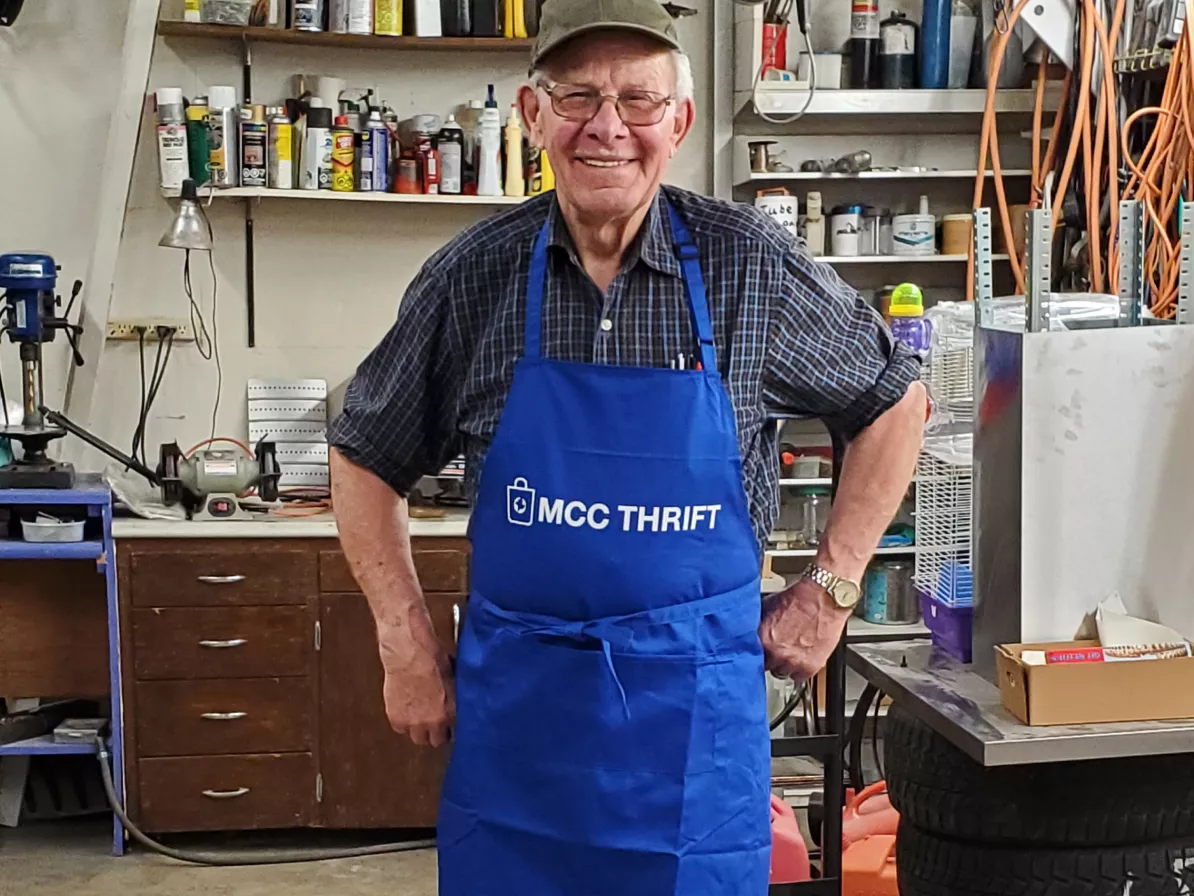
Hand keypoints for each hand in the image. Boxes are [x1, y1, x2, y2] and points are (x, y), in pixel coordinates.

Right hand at [378, 607, 455, 746]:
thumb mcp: (454, 680)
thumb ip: (456, 699)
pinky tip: (406, 710)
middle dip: (436, 733)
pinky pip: (401, 730)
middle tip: (434, 722)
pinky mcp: (397, 719)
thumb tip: (459, 704)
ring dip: (419, 730)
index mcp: (451, 713)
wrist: (410, 653)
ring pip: (418, 738)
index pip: (455, 735)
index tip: (450, 726)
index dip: (452, 730)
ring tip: (420, 716)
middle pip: (436, 741)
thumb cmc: (433, 660)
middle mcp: (434, 723)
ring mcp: (414, 723)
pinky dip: (403, 723)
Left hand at [759, 577, 851, 680]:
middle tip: (777, 649)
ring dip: (784, 664)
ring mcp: (792, 661)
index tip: (757, 652)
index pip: (749, 656)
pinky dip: (800, 670)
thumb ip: (757, 624)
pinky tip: (801, 657)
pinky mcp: (809, 666)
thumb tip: (749, 631)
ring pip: (781, 673)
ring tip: (791, 651)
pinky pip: (798, 677)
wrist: (822, 598)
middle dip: (770, 658)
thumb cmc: (798, 599)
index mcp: (762, 638)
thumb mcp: (767, 606)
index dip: (754, 653)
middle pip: (765, 666)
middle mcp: (775, 652)